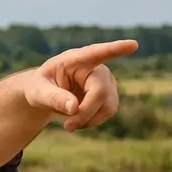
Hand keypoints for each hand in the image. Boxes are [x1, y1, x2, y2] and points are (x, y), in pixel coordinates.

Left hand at [22, 39, 137, 131]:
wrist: (47, 92)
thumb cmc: (41, 87)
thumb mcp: (38, 92)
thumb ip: (53, 98)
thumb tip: (74, 108)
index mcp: (76, 59)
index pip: (96, 53)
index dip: (115, 49)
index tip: (132, 45)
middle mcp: (96, 68)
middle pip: (100, 92)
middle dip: (85, 113)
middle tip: (67, 127)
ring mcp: (106, 81)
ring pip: (108, 106)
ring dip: (89, 120)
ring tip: (69, 124)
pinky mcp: (110, 94)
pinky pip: (108, 112)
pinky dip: (92, 121)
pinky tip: (79, 120)